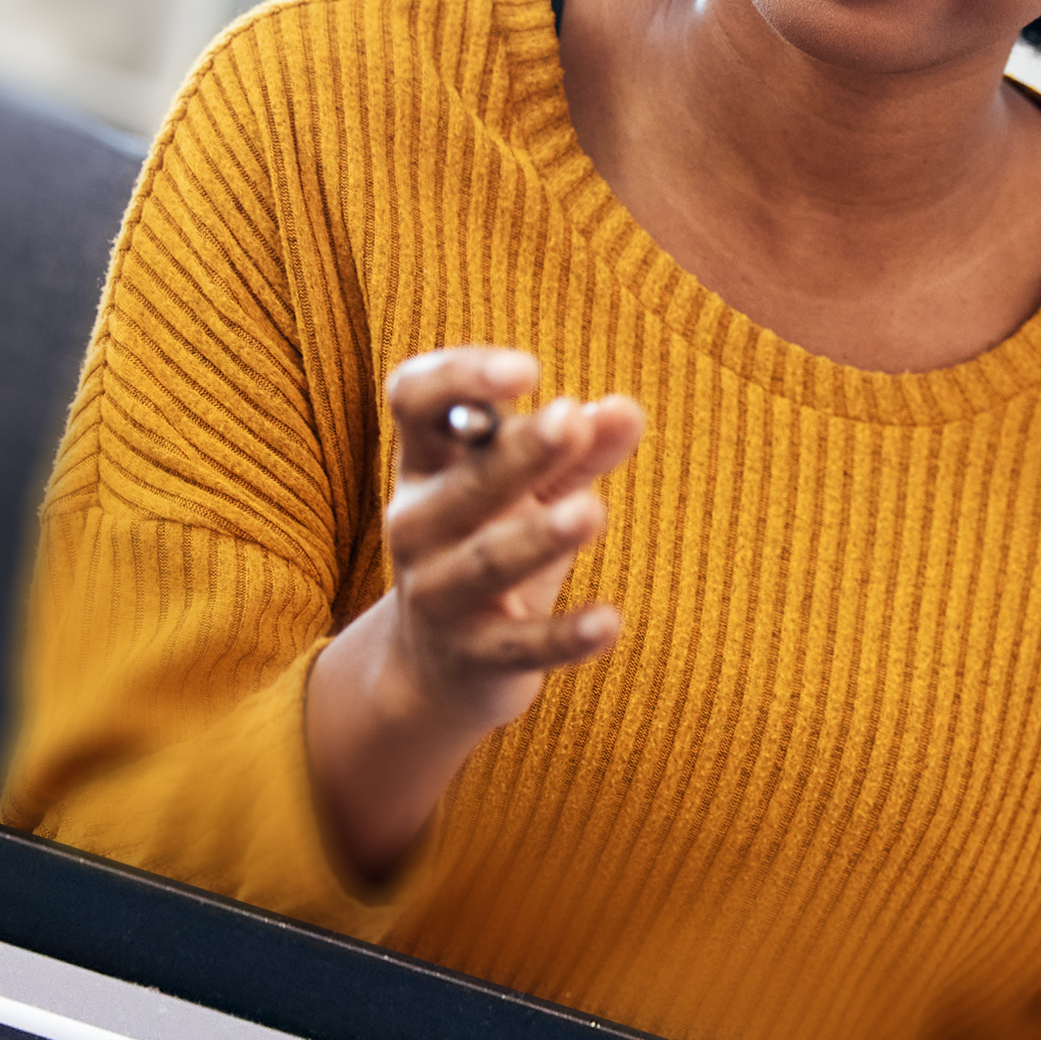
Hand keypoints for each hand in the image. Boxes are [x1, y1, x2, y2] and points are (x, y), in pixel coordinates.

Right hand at [304, 347, 642, 882]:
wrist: (436, 669)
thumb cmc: (491, 545)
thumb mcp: (534, 492)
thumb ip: (580, 452)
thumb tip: (625, 409)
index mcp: (426, 466)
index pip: (415, 402)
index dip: (460, 379)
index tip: (527, 369)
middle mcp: (418, 524)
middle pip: (463, 484)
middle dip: (516, 454)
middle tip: (570, 420)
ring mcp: (438, 594)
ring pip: (487, 563)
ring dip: (538, 538)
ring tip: (592, 512)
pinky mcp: (471, 657)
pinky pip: (518, 646)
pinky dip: (564, 637)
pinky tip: (610, 622)